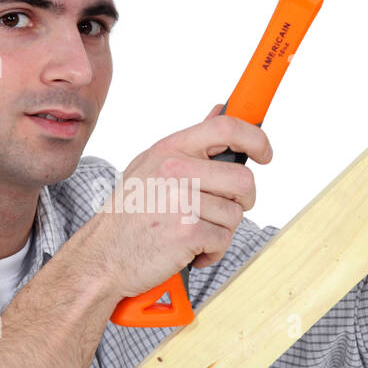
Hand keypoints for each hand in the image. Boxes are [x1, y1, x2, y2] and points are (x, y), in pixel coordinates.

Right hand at [78, 104, 272, 298]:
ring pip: (235, 215)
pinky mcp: (187, 232)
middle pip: (243, 180)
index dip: (256, 139)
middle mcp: (175, 170)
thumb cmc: (128, 215)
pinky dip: (212, 252)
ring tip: (192, 233)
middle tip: (222, 210)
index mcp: (170, 149)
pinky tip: (188, 250)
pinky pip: (224, 240)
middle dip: (242, 201)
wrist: (102, 256)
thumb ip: (190, 144)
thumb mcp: (151, 166)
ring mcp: (181, 201)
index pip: (227, 128)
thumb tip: (221, 111)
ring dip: (220, 230)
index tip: (265, 153)